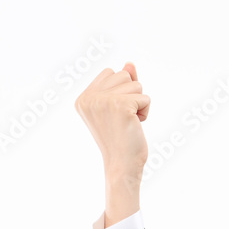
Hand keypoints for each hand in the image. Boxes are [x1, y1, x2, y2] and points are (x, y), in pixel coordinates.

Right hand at [75, 62, 150, 179]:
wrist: (122, 165)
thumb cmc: (121, 139)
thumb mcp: (118, 107)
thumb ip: (122, 84)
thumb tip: (130, 63)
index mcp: (83, 98)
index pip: (110, 73)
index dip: (121, 90)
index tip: (116, 113)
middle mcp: (90, 97)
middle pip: (124, 75)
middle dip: (131, 95)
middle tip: (123, 119)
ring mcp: (104, 100)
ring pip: (136, 85)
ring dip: (139, 104)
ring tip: (129, 122)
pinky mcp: (121, 105)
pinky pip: (146, 98)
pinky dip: (146, 112)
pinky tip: (136, 125)